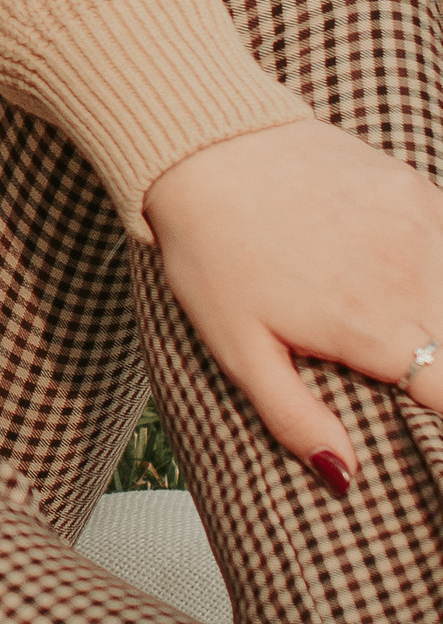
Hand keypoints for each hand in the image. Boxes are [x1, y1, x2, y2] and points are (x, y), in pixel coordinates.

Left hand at [144, 120, 442, 479]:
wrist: (204, 146)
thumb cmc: (212, 255)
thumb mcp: (237, 350)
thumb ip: (295, 419)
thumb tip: (347, 477)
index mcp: (371, 328)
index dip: (441, 412)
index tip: (420, 411)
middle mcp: (409, 277)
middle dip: (438, 366)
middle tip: (399, 367)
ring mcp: (420, 226)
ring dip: (435, 318)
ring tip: (398, 331)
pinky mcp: (416, 189)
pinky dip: (434, 270)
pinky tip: (400, 277)